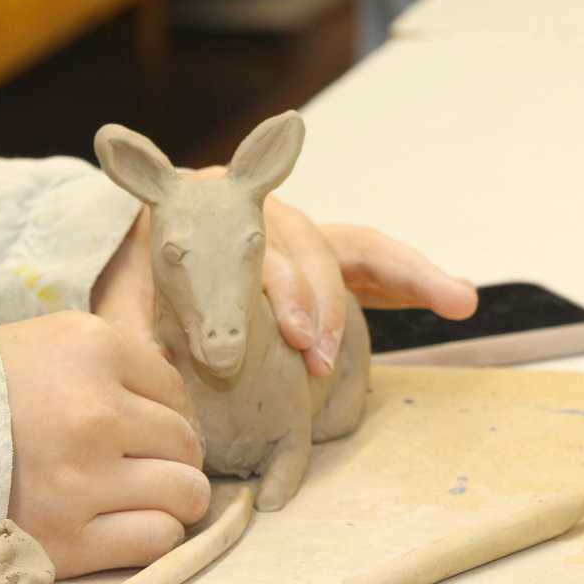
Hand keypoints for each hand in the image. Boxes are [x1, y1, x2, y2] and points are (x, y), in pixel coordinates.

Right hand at [0, 312, 207, 578]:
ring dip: (169, 497)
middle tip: (136, 462)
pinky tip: (121, 524)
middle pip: (186, 442)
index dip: (160, 409)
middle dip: (168, 454)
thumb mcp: (49, 339)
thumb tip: (174, 344)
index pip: (174, 388)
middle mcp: (96, 413)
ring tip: (137, 496)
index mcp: (92, 350)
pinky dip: (149, 535)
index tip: (137, 424)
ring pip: (185, 493)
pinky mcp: (67, 540)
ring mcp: (83, 480)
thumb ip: (117, 334)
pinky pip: (156, 540)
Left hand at [92, 188, 477, 375]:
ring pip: (357, 245)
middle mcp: (268, 214)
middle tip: (319, 352)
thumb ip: (134, 326)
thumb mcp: (125, 298)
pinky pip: (382, 264)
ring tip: (431, 311)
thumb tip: (151, 371)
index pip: (260, 245)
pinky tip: (458, 302)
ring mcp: (304, 236)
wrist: (147, 244)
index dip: (282, 287)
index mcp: (217, 212)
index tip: (293, 334)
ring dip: (395, 281)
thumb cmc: (138, 273)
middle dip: (322, 298)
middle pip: (310, 244)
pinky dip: (420, 280)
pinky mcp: (332, 260)